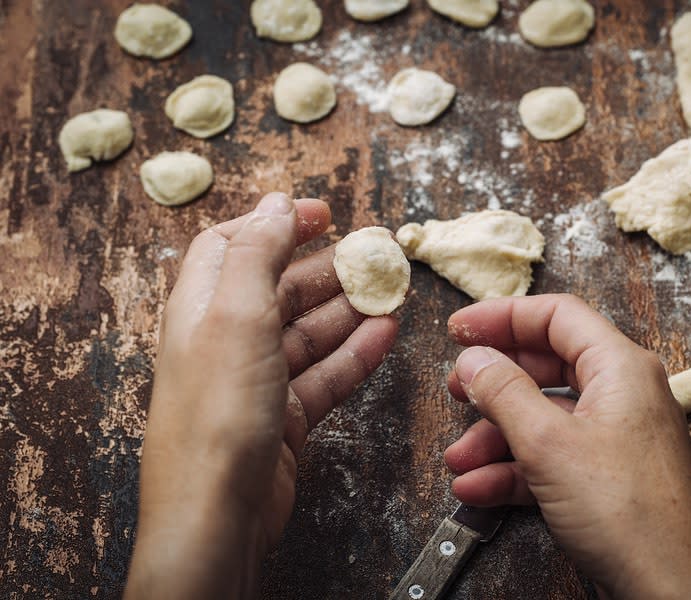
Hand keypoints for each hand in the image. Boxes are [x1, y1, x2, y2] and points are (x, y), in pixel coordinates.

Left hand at [125, 193, 397, 599]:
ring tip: (391, 292)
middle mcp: (226, 340)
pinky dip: (355, 355)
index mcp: (202, 307)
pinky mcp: (283, 417)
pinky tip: (385, 337)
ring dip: (349, 311)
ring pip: (308, 332)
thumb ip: (256, 253)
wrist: (218, 516)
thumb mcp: (236, 316)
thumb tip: (273, 201)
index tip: (323, 213)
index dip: (275, 223)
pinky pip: (325, 374)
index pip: (234, 245)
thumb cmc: (216, 416)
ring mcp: (256, 381)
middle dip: (327, 269)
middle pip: (279, 288)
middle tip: (374, 255)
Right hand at [443, 294, 690, 599]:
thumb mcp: (548, 444)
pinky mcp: (607, 478)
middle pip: (546, 367)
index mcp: (620, 368)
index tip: (460, 329)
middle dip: (494, 384)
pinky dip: (514, 470)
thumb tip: (473, 359)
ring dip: (495, 437)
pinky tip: (479, 488)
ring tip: (459, 459)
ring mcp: (616, 438)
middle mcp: (622, 396)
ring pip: (544, 418)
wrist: (668, 591)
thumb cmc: (630, 515)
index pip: (557, 316)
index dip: (503, 317)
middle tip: (456, 389)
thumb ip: (504, 392)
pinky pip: (553, 458)